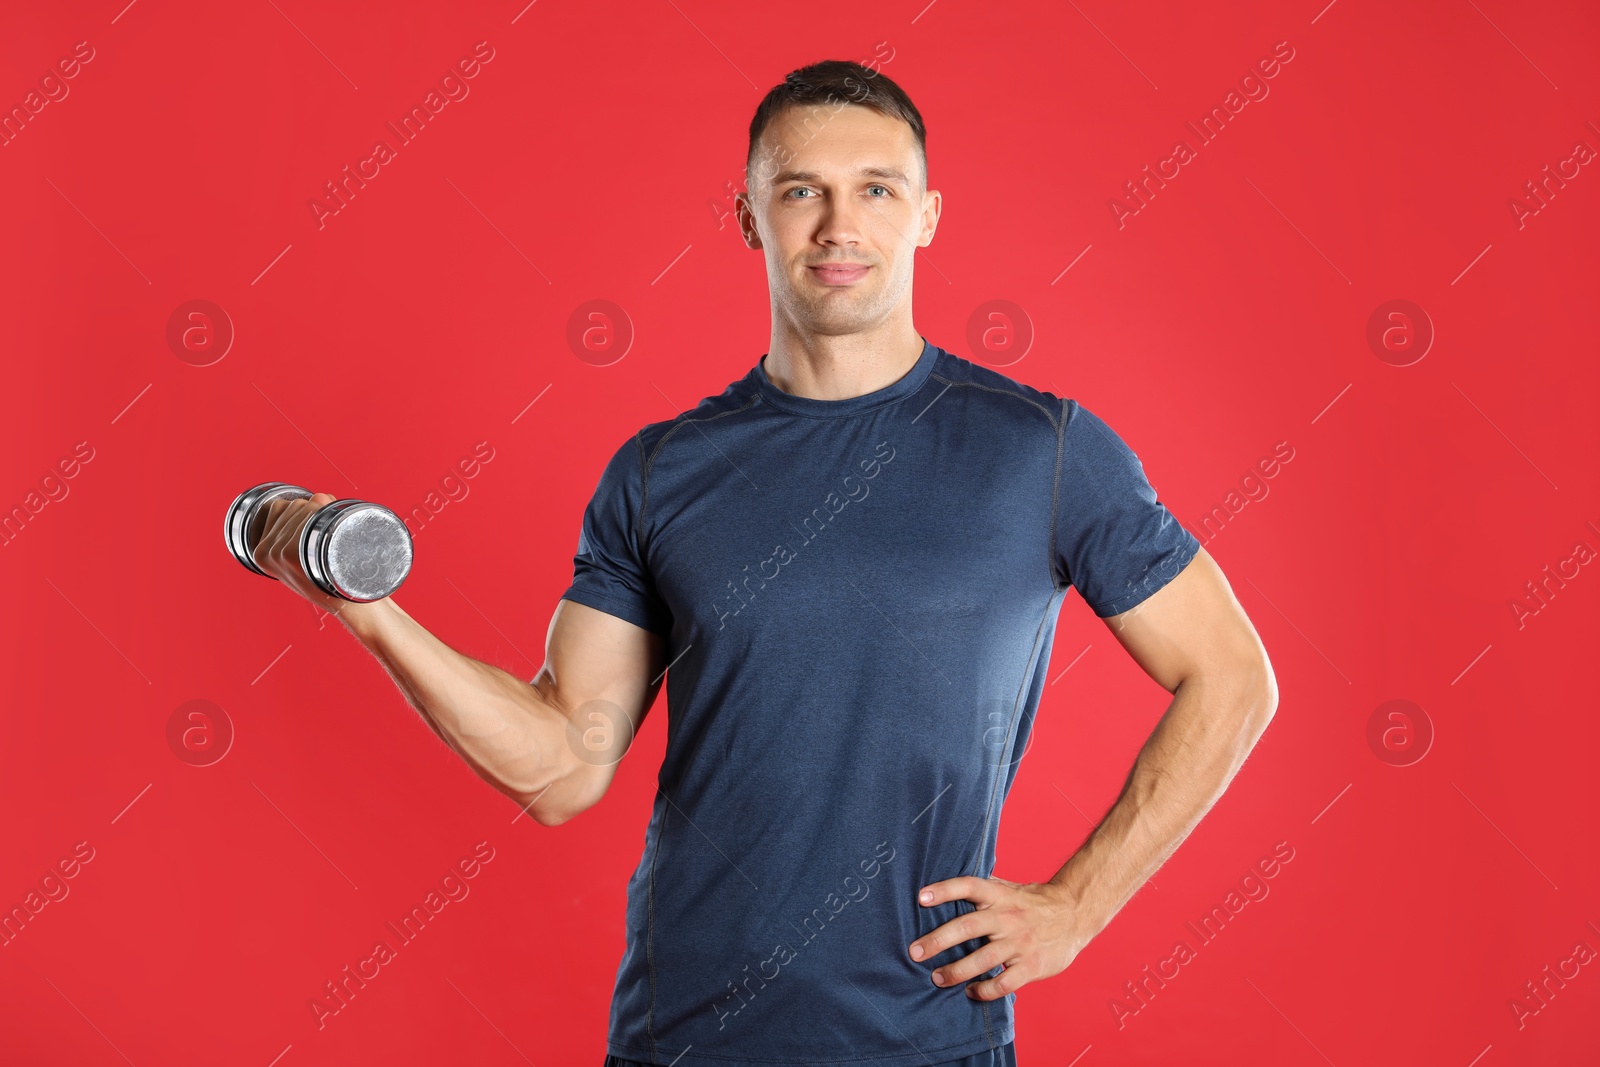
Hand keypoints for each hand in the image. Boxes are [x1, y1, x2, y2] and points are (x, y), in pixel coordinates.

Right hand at [252, 492, 357, 618]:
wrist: (353, 604)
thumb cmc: (336, 578)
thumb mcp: (314, 554)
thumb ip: (312, 520)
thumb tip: (321, 496)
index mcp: (262, 552)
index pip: (277, 507)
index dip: (304, 508)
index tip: (319, 525)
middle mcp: (265, 552)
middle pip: (292, 505)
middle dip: (316, 509)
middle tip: (333, 533)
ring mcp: (277, 553)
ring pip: (302, 508)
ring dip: (323, 512)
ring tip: (334, 537)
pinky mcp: (291, 554)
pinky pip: (307, 517)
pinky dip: (321, 515)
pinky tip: (329, 531)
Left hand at [908, 876, 1088, 1000]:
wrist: (1075, 914)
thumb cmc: (1034, 902)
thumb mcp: (1010, 888)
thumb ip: (983, 887)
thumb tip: (948, 880)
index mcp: (1000, 895)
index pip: (969, 886)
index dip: (945, 890)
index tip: (921, 897)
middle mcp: (1007, 917)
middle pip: (968, 926)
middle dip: (938, 940)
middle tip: (915, 952)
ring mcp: (1020, 942)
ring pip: (982, 959)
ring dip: (956, 971)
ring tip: (937, 978)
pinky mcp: (1031, 966)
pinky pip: (1003, 983)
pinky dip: (984, 990)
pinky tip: (971, 992)